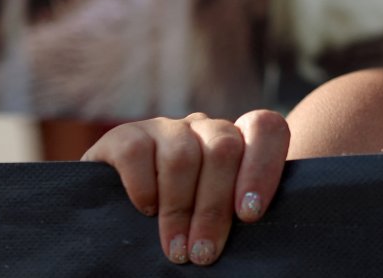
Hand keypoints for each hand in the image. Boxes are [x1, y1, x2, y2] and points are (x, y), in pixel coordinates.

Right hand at [82, 110, 289, 264]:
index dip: (262, 167)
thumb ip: (237, 213)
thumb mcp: (216, 217)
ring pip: (182, 155)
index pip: (266, 129)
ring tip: (176, 249)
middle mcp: (203, 128)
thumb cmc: (184, 225)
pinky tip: (144, 210)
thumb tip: (258, 240)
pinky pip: (136, 152)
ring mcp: (165, 128)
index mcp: (237, 141)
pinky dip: (142, 187)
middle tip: (203, 253)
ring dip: (179, 209)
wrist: (117, 218)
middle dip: (214, 208)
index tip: (250, 215)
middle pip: (223, 149)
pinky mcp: (123, 135)